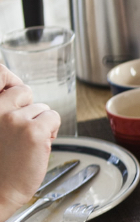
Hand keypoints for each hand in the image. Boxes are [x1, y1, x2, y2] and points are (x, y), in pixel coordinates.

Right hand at [0, 65, 60, 216]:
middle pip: (26, 93)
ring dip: (41, 124)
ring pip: (43, 108)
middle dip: (30, 110)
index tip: (17, 101)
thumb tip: (19, 93)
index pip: (1, 75)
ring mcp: (16, 119)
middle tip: (22, 133)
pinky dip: (51, 131)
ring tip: (27, 144)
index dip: (15, 91)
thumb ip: (3, 111)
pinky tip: (38, 146)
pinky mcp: (34, 131)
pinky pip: (53, 118)